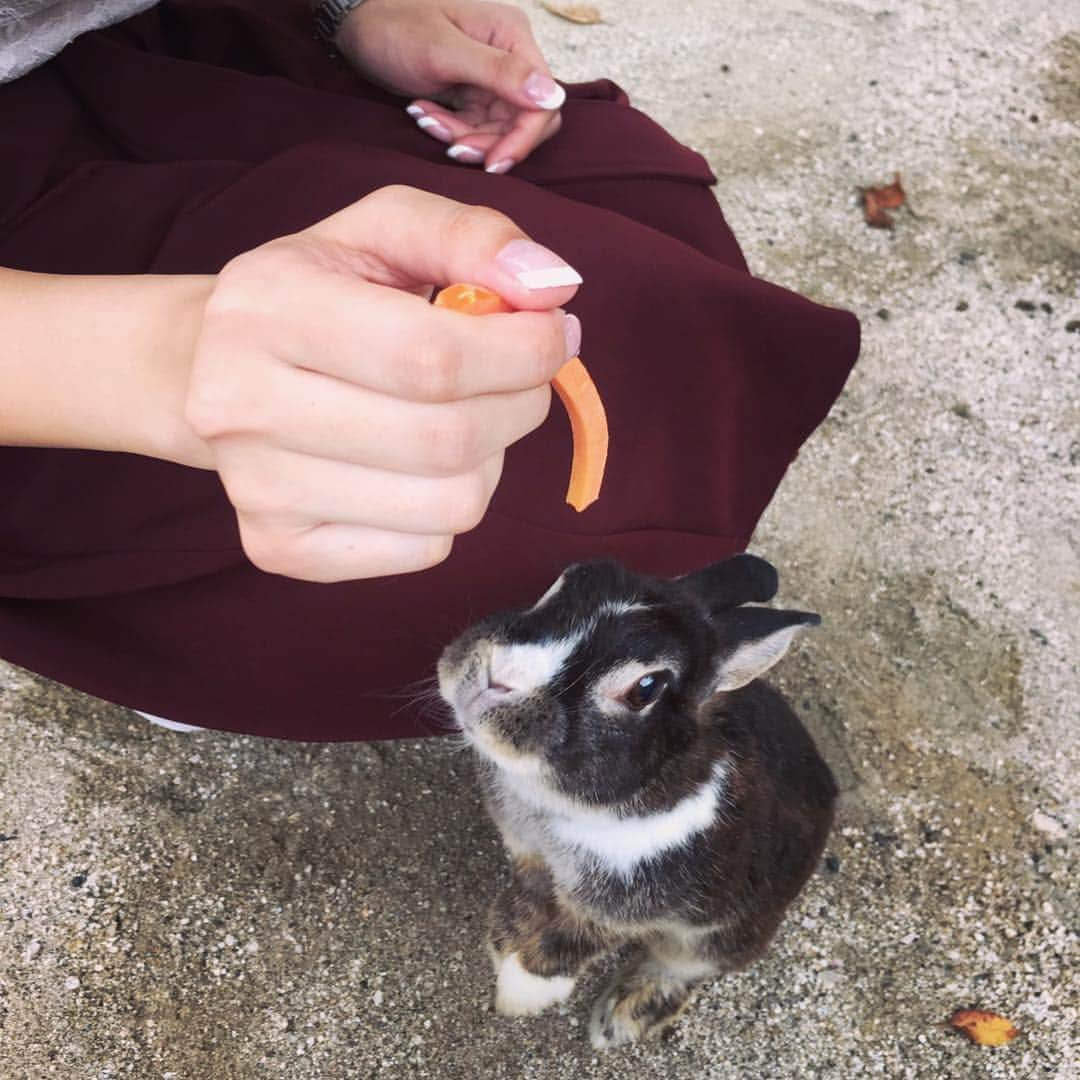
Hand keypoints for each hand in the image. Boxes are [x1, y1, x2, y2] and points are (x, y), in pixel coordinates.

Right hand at [185, 186, 581, 581]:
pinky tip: (420, 466)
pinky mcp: (278, 549)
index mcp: (265, 309)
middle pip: (447, 440)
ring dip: (490, 459)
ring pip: (450, 505)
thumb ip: (470, 237)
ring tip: (463, 418)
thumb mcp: (384, 229)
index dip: (523, 353)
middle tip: (523, 378)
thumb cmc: (319, 293)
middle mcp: (241, 407)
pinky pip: (427, 548)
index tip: (555, 335)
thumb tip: (553, 287)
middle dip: (520, 404)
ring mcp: (255, 492)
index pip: (430, 357)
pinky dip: (450, 507)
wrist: (211, 370)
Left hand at [336, 0, 563, 172]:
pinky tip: (422, 114)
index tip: (493, 164)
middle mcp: (509, 56)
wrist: (356, 21)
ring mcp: (491, 76)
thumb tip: (551, 95)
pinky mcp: (472, 92)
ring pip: (498, 130)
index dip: (523, 138)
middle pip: (525, 121)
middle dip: (490, 143)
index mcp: (512, 36)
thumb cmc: (394, 24)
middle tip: (453, 150)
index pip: (543, 102)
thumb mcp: (443, 51)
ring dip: (463, 138)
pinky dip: (451, 130)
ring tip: (425, 120)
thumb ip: (499, 72)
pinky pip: (475, 127)